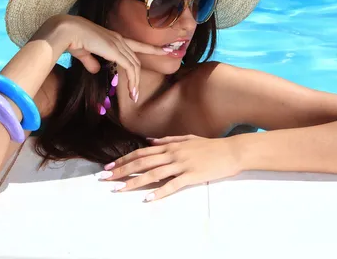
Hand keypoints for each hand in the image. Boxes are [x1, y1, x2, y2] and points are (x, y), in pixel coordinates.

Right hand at [58, 15, 168, 100]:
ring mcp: (118, 44)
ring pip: (134, 65)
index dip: (152, 49)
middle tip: (137, 93)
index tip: (166, 50)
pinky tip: (132, 91)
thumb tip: (96, 70)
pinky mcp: (115, 50)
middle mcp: (119, 39)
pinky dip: (132, 80)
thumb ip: (91, 61)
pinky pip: (129, 67)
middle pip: (136, 60)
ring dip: (135, 82)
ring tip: (134, 96)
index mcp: (113, 38)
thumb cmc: (72, 39)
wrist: (67, 31)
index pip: (137, 44)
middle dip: (139, 77)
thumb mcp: (84, 53)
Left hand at [98, 135, 241, 201]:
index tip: (109, 166)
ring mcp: (181, 165)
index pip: (141, 153)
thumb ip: (167, 140)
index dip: (124, 159)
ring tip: (119, 189)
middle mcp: (172, 154)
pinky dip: (159, 192)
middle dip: (121, 171)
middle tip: (105, 178)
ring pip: (153, 174)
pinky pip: (172, 185)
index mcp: (170, 146)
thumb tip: (149, 141)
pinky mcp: (191, 176)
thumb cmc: (209, 146)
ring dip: (134, 182)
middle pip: (142, 163)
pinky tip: (148, 198)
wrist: (231, 151)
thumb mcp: (187, 139)